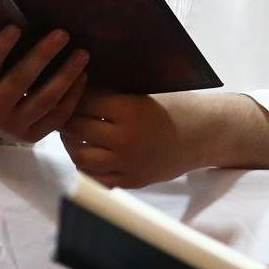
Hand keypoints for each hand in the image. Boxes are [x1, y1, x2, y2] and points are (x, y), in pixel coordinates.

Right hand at [0, 19, 88, 142]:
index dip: (0, 47)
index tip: (16, 26)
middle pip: (19, 81)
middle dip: (42, 56)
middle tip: (62, 34)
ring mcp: (12, 127)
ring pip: (44, 100)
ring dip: (66, 76)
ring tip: (82, 54)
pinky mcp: (31, 136)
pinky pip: (57, 117)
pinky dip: (72, 97)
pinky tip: (82, 76)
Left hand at [60, 89, 199, 187]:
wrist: (205, 135)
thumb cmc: (174, 107)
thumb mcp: (144, 93)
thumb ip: (111, 94)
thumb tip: (74, 87)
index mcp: (130, 111)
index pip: (85, 102)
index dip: (74, 94)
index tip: (70, 90)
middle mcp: (126, 139)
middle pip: (77, 129)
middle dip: (66, 118)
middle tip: (63, 111)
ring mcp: (128, 164)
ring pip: (80, 156)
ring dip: (71, 143)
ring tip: (72, 133)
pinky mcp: (131, 181)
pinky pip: (95, 177)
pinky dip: (85, 165)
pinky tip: (87, 152)